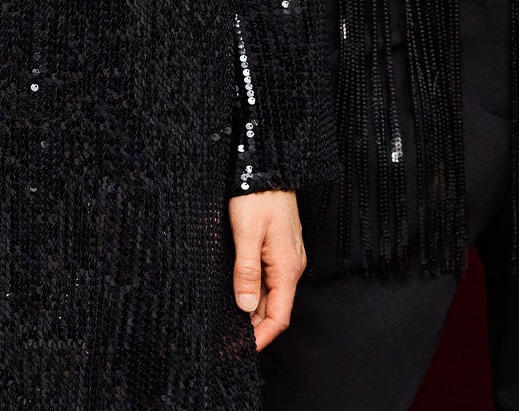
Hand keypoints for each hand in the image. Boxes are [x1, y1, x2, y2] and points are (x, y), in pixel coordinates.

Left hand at [227, 188, 305, 350]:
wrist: (267, 167)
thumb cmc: (258, 196)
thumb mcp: (247, 234)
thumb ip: (247, 271)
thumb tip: (246, 306)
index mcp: (286, 268)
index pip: (279, 317)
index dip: (262, 338)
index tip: (243, 352)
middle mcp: (290, 267)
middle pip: (275, 310)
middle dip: (254, 330)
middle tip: (228, 343)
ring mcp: (285, 259)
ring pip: (271, 296)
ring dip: (253, 313)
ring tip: (228, 325)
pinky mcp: (278, 250)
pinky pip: (268, 281)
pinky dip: (254, 295)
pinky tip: (238, 297)